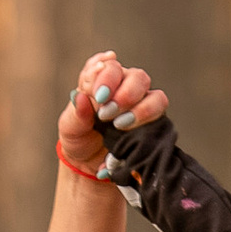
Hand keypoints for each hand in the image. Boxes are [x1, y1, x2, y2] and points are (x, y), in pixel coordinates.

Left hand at [60, 51, 166, 168]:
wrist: (88, 165)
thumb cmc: (79, 138)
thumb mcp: (70, 127)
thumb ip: (76, 112)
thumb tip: (80, 96)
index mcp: (104, 80)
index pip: (111, 66)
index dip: (106, 77)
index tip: (99, 96)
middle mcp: (126, 87)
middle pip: (138, 77)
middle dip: (125, 94)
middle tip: (107, 114)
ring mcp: (143, 105)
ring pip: (156, 97)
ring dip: (141, 110)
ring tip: (120, 125)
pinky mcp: (154, 125)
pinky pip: (161, 119)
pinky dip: (148, 121)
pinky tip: (132, 129)